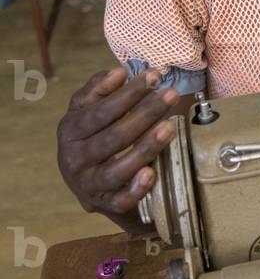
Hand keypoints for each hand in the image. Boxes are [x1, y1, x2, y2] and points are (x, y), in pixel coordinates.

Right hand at [57, 67, 179, 227]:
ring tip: (169, 127)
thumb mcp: (87, 109)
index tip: (153, 77)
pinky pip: (121, 200)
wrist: (87, 180)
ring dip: (145, 148)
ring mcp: (89, 184)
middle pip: (113, 138)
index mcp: (69, 131)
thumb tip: (119, 74)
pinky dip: (136, 188)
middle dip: (144, 114)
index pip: (100, 112)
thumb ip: (99, 89)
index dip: (128, 94)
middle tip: (170, 96)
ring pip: (117, 169)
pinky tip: (151, 172)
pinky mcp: (105, 204)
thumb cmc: (92, 135)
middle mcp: (74, 160)